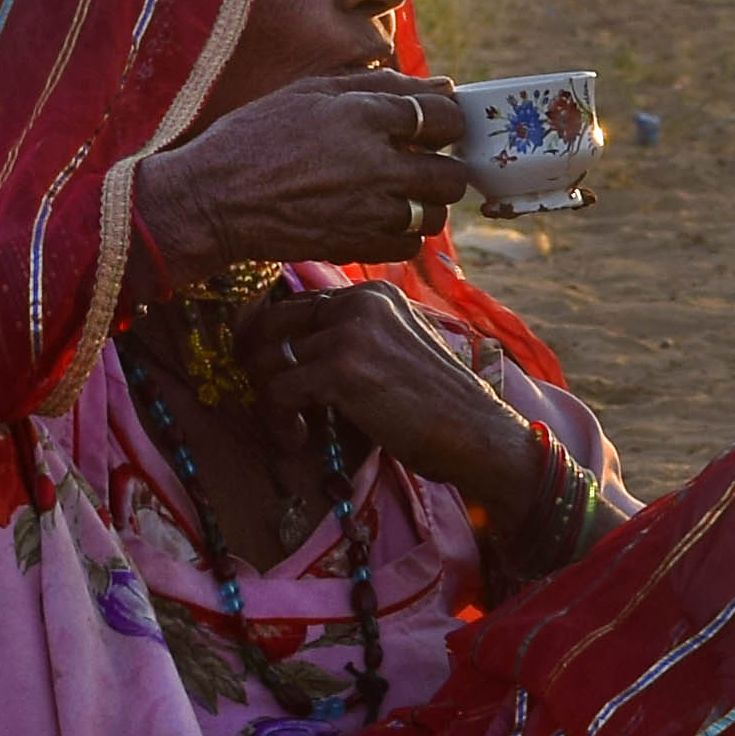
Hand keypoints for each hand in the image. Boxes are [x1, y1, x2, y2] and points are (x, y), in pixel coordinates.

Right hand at [140, 74, 482, 269]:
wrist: (212, 199)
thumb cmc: (255, 137)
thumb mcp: (310, 92)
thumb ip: (380, 86)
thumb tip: (443, 85)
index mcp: (362, 116)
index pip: (443, 116)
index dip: (445, 120)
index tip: (432, 126)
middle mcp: (374, 163)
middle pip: (451, 174)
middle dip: (442, 167)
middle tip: (420, 164)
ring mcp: (368, 209)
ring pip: (436, 214)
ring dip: (424, 204)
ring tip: (397, 193)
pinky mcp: (357, 245)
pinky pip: (409, 246)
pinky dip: (401, 234)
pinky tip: (378, 218)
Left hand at [240, 283, 558, 525]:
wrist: (476, 433)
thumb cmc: (441, 405)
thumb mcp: (400, 350)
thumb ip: (358, 338)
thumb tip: (299, 349)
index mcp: (374, 295)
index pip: (299, 305)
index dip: (274, 338)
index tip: (269, 370)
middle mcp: (359, 303)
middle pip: (273, 324)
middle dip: (258, 362)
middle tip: (266, 398)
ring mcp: (348, 334)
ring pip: (269, 361)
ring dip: (271, 401)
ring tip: (293, 428)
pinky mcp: (339, 370)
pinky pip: (277, 393)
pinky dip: (279, 422)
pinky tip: (298, 439)